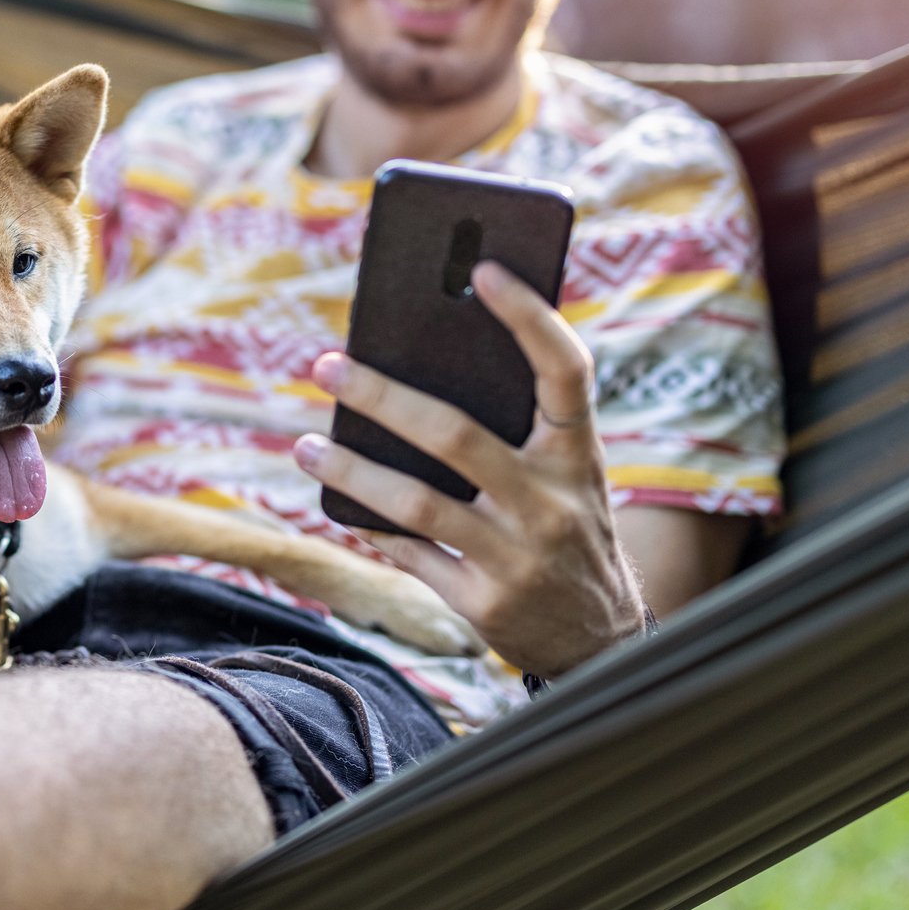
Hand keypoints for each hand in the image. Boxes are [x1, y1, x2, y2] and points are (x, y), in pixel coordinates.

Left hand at [294, 261, 644, 679]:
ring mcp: (519, 557)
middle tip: (326, 364)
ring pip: (415, 502)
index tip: (483, 269)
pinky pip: (410, 553)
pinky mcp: (485, 604)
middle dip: (382, 396)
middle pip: (456, 436)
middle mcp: (554, 503)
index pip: (566, 372)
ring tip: (305, 445)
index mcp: (580, 455)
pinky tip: (334, 500)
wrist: (602, 640)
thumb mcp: (567, 475)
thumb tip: (415, 365)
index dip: (531, 318)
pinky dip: (368, 524)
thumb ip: (517, 427)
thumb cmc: (567, 527)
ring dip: (350, 468)